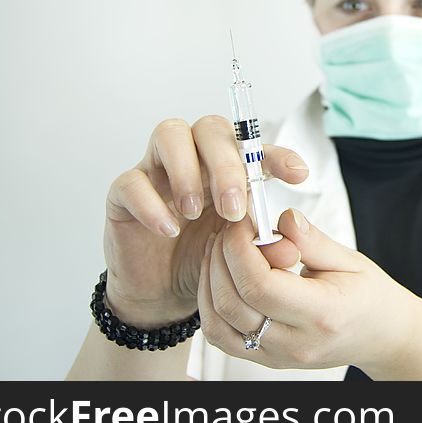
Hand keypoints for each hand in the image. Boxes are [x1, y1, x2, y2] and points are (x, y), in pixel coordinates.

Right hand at [103, 115, 305, 327]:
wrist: (164, 293)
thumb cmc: (205, 258)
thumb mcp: (241, 250)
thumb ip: (265, 245)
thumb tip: (290, 249)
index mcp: (227, 165)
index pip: (253, 144)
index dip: (277, 154)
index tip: (298, 175)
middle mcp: (194, 157)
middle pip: (209, 129)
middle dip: (226, 166)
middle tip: (233, 210)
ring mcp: (157, 170)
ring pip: (169, 134)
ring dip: (187, 171)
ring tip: (194, 212)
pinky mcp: (123, 193)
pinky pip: (131, 181)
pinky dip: (151, 203)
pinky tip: (169, 229)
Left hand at [197, 207, 421, 374]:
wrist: (382, 336)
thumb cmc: (370, 297)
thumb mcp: (350, 260)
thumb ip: (312, 241)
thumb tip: (282, 219)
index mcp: (323, 315)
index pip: (261, 286)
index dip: (240, 249)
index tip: (242, 223)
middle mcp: (297, 342)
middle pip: (233, 303)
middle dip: (221, 258)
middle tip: (230, 230)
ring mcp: (278, 357)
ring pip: (218, 324)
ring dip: (210, 281)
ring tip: (222, 249)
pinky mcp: (265, 359)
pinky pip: (222, 337)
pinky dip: (213, 304)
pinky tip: (223, 276)